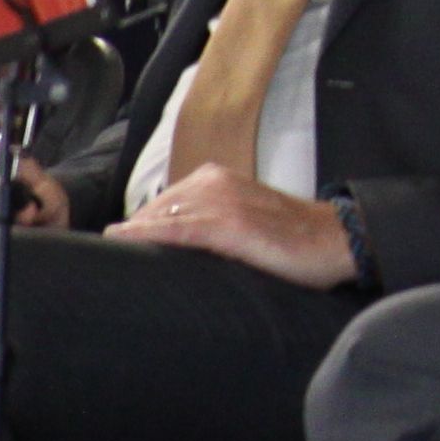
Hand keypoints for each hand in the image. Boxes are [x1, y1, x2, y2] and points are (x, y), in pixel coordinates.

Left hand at [115, 163, 357, 283]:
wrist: (336, 239)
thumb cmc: (294, 237)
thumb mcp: (246, 219)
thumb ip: (211, 222)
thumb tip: (176, 248)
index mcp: (217, 178)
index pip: (161, 203)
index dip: (136, 228)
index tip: (114, 249)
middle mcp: (215, 182)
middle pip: (153, 210)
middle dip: (130, 234)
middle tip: (105, 262)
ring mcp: (222, 202)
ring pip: (160, 218)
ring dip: (131, 237)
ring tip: (103, 259)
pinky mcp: (230, 225)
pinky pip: (178, 229)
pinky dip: (147, 235)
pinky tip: (123, 241)